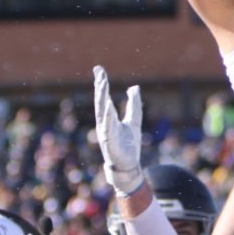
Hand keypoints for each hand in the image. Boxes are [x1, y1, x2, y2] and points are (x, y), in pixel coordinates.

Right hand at [94, 64, 143, 195]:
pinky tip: (107, 104)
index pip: (104, 97)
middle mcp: (104, 123)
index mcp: (109, 118)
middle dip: (100, 87)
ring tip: (102, 83)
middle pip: (101, 102)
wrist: (130, 165)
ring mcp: (105, 132)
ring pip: (102, 112)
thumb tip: (134, 87)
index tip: (98, 69)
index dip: (101, 83)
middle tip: (99, 72)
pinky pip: (107, 126)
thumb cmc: (129, 145)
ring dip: (102, 97)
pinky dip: (106, 115)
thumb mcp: (135, 120)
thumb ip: (133, 105)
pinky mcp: (109, 141)